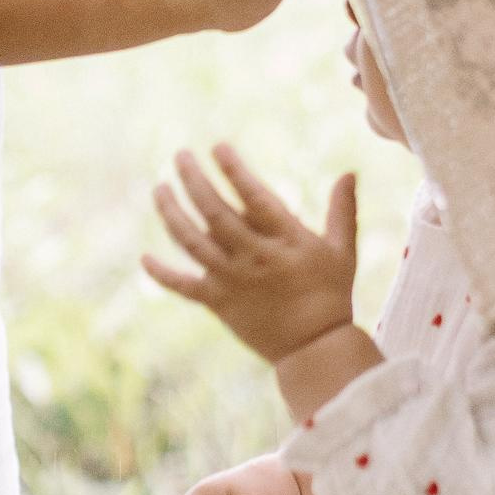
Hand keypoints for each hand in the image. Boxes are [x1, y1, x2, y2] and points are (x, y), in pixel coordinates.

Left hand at [143, 146, 360, 364]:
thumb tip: (350, 173)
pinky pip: (184, 286)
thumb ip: (342, 211)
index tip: (218, 147)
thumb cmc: (332, 295)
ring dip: (171, 213)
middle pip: (214, 212)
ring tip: (159, 188)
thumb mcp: (343, 251)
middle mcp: (254, 257)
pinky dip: (162, 273)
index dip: (234, 170)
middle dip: (194, 180)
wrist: (315, 347)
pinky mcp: (219, 303)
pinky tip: (144, 257)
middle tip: (180, 155)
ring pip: (192, 242)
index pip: (253, 196)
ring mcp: (233, 280)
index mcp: (285, 240)